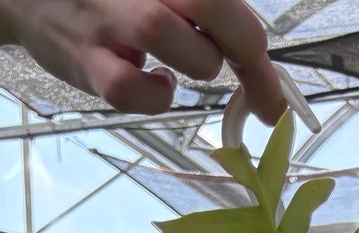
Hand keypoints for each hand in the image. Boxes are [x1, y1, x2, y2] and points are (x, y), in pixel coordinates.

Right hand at [0, 0, 286, 117]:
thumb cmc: (106, 0)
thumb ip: (198, 11)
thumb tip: (257, 60)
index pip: (225, 1)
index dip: (258, 48)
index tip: (274, 95)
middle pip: (213, 5)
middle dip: (248, 55)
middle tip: (255, 94)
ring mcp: (108, 20)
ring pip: (170, 37)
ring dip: (198, 65)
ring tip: (181, 67)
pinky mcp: (84, 59)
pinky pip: (129, 88)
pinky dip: (155, 96)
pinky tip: (158, 85)